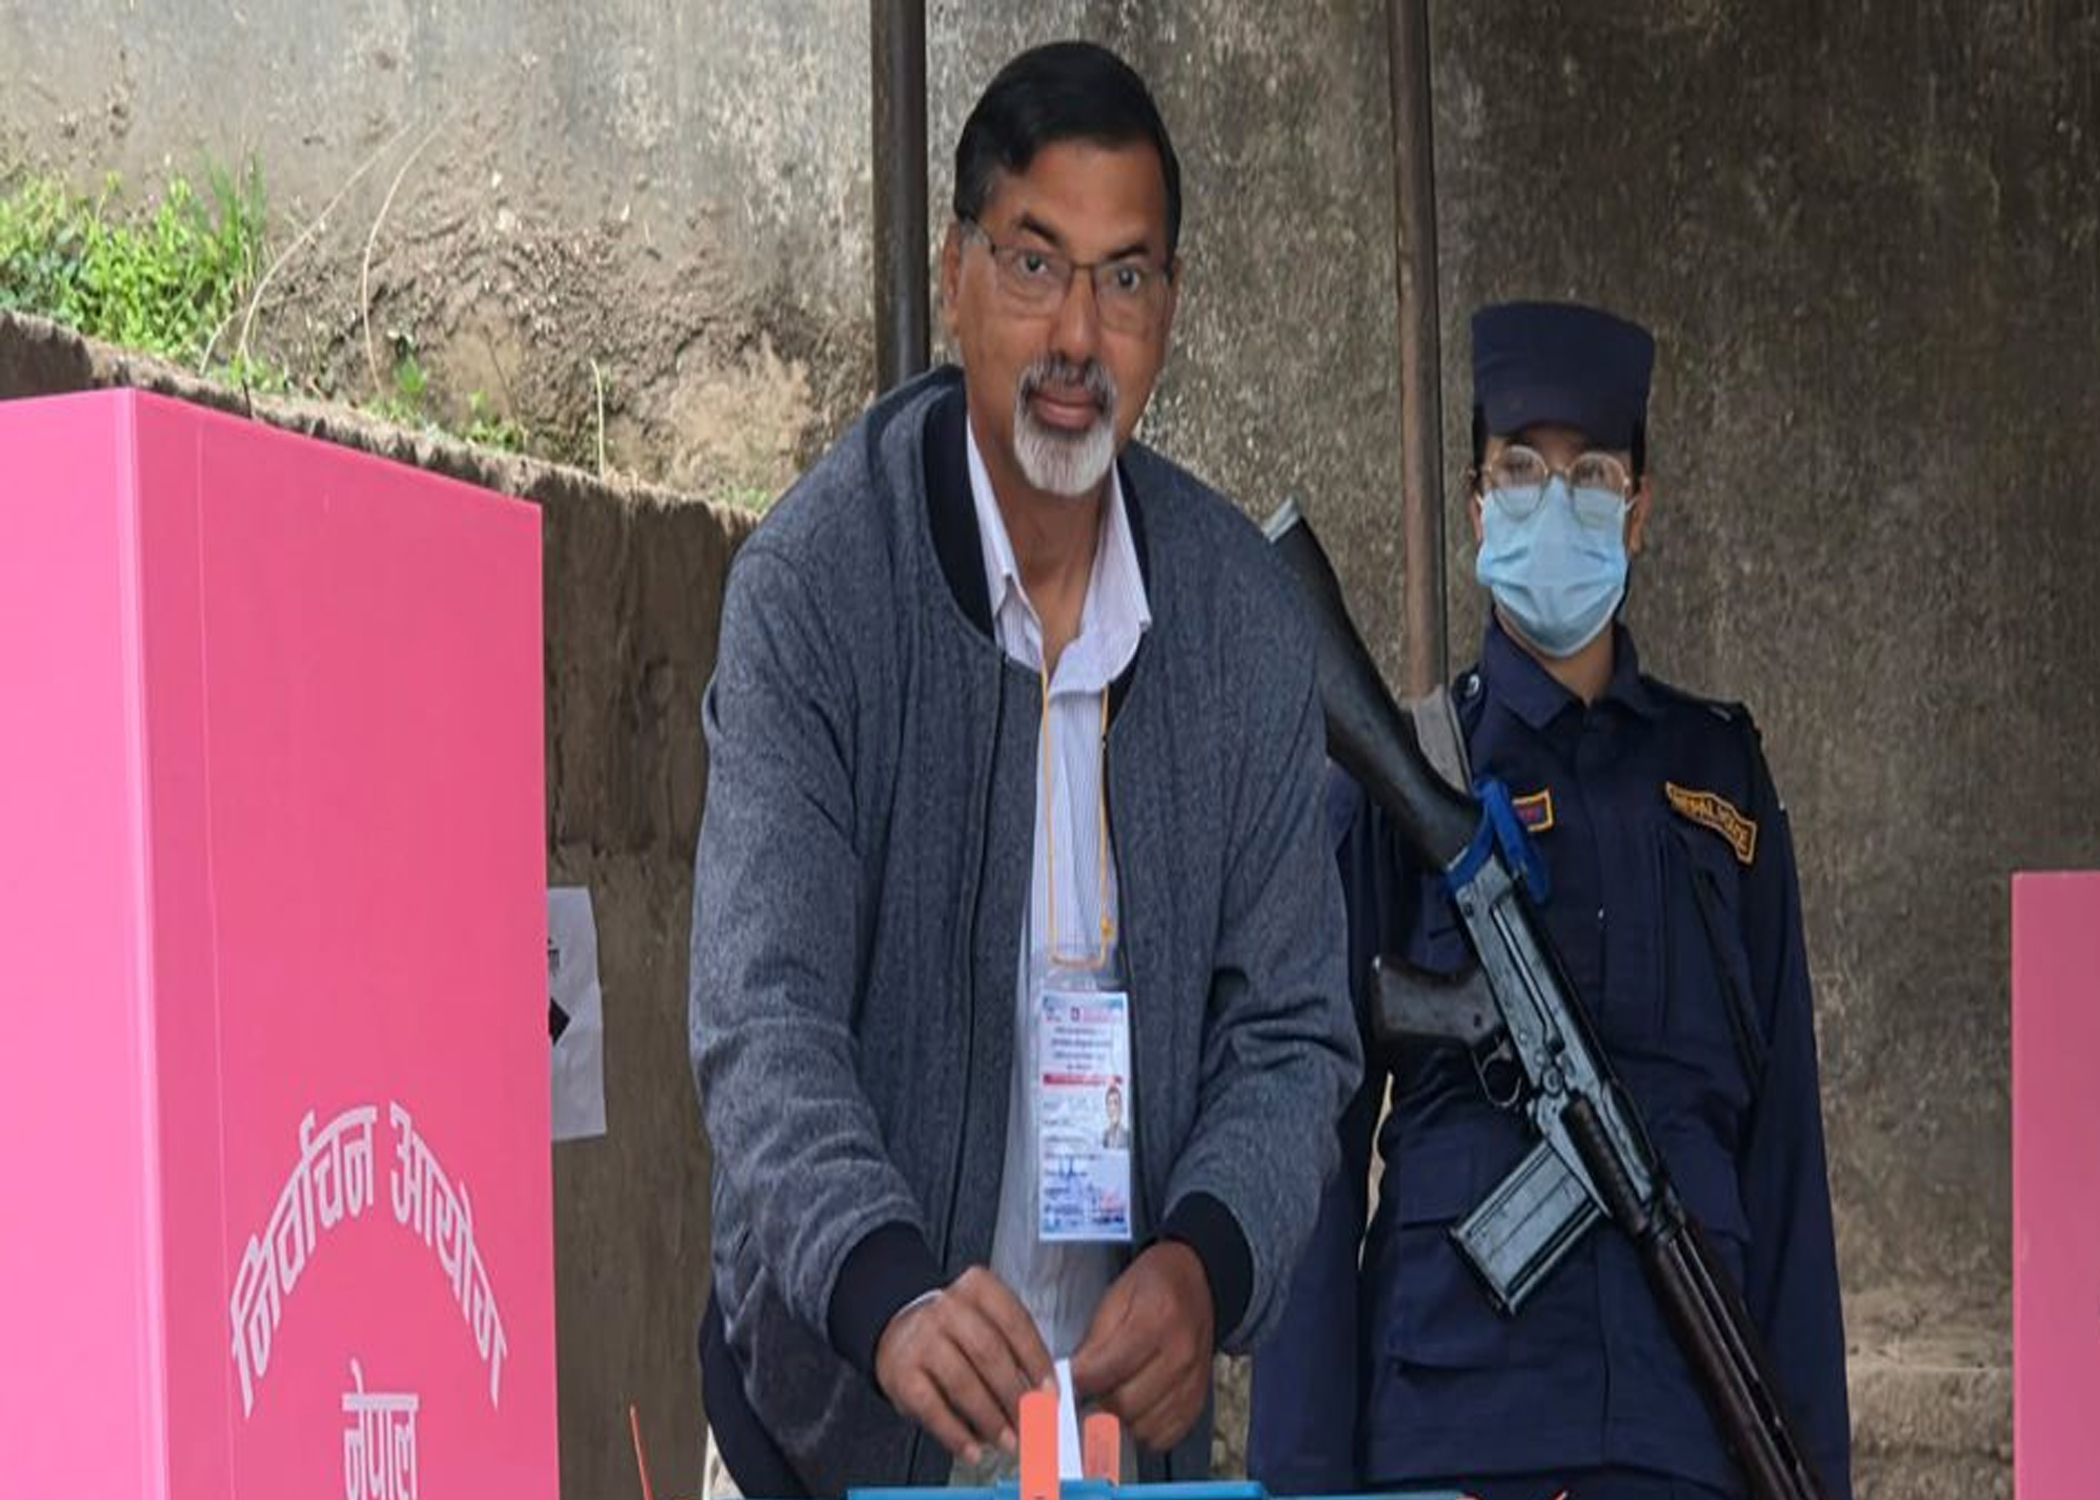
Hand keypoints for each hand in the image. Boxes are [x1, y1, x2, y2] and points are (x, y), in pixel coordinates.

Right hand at [874, 1266, 1054, 1463]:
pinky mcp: (901, 1373)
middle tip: (1033, 1424)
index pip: (1015, 1323)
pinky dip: (956, 1434)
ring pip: (963, 1383)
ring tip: (1009, 1441)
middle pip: (990, 1353)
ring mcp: (921, 1339)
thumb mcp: (987, 1325)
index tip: (1051, 1393)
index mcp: (978, 1288)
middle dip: (1016, 1395)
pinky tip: (973, 1449)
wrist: (899, 1334)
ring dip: (991, 1419)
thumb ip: (1015, 1354)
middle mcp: (947, 1308)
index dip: (1037, 1361)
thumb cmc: (955, 1334)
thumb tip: (1042, 1398)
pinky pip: (932, 1408)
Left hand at [1069, 1241, 1214, 1451]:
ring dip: (1120, 1419)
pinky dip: (1144, 1429)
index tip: (1067, 1381)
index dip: (1080, 1381)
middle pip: (1124, 1404)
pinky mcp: (1198, 1400)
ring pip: (1142, 1426)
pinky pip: (1164, 1435)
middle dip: (1097, 1402)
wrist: (1195, 1283)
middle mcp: (1181, 1353)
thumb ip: (1094, 1341)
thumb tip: (1072, 1379)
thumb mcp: (1115, 1297)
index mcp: (1157, 1318)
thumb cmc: (1152, 1286)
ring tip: (1111, 1397)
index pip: (1107, 1369)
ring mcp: (1193, 1380)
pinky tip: (1135, 1408)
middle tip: (1087, 1391)